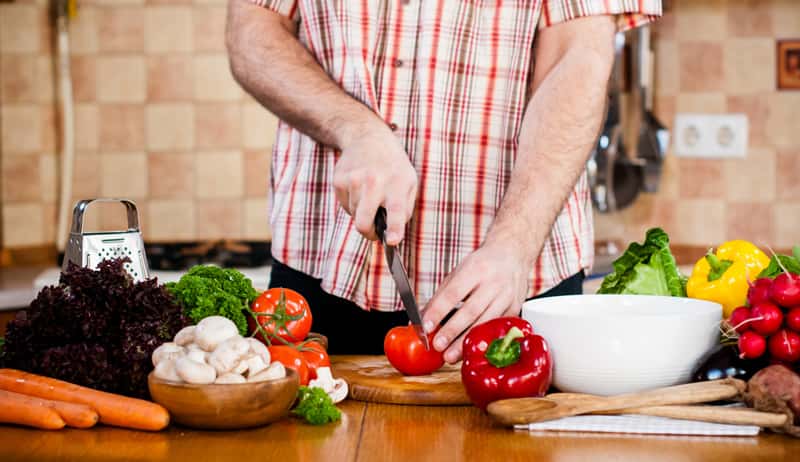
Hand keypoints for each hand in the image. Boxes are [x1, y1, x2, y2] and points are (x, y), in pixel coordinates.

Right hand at [333, 127, 416, 244]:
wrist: (368, 138)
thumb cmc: (393, 166)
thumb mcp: (409, 183)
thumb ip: (404, 210)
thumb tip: (392, 234)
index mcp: (396, 183)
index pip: (396, 209)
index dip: (394, 228)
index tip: (393, 241)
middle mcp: (374, 181)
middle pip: (363, 221)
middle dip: (368, 233)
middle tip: (374, 232)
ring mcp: (354, 180)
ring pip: (354, 215)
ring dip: (361, 212)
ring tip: (370, 195)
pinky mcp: (339, 180)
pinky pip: (344, 206)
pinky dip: (352, 203)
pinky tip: (359, 188)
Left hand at [422, 237, 531, 363]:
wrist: (512, 255)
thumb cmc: (483, 264)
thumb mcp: (459, 271)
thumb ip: (442, 294)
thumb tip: (424, 317)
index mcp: (475, 269)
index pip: (453, 293)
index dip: (438, 311)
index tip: (426, 326)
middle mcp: (493, 283)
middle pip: (470, 311)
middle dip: (452, 331)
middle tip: (437, 346)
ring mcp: (507, 297)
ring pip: (485, 324)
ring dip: (466, 342)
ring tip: (450, 356)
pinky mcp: (515, 309)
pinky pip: (497, 329)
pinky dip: (482, 341)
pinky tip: (471, 350)